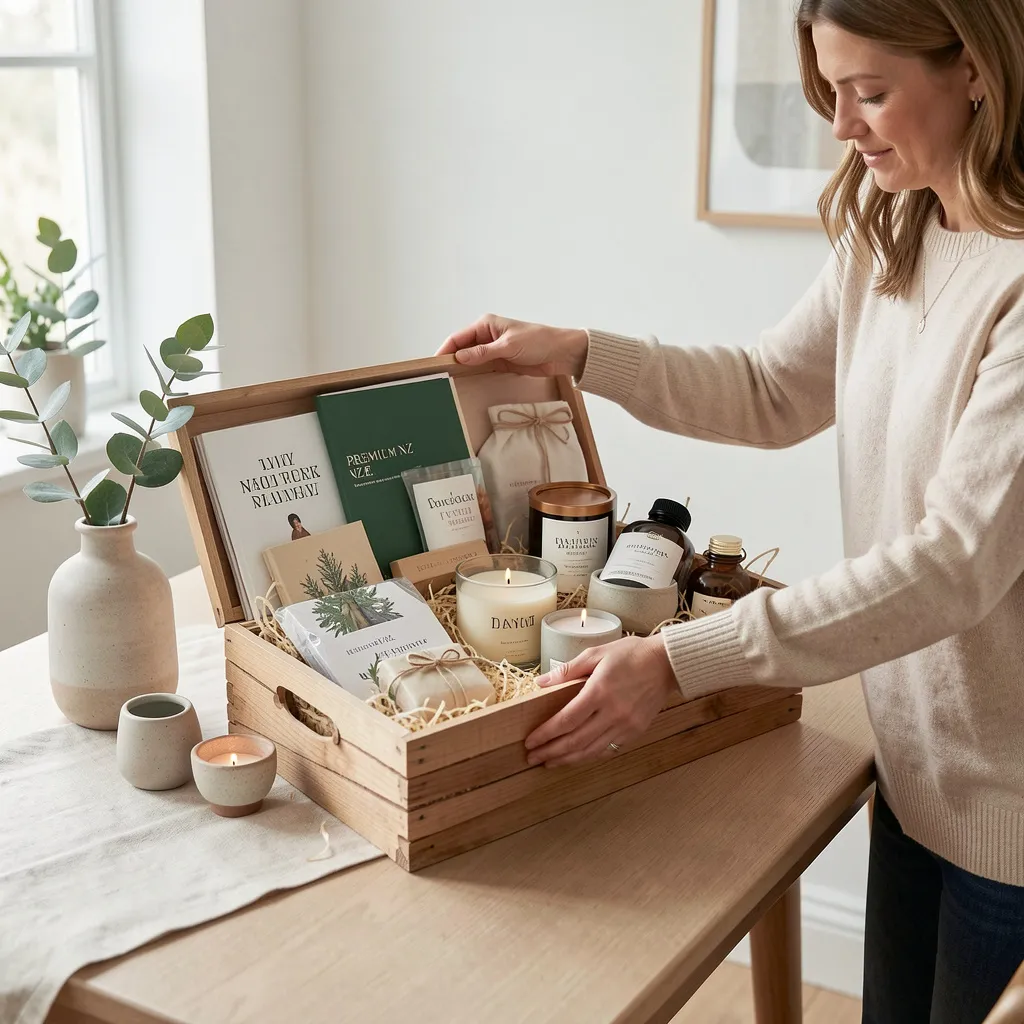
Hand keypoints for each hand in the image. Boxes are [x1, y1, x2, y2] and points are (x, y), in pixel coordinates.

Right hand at [437, 314, 588, 379]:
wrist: (560, 353)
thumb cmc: (537, 342)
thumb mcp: (509, 346)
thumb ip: (483, 353)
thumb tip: (460, 358)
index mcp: (486, 324)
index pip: (458, 337)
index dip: (445, 350)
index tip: (434, 364)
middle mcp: (486, 336)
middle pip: (461, 349)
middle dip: (450, 360)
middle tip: (437, 376)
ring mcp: (492, 350)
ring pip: (469, 359)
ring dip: (460, 368)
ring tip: (446, 381)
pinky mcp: (499, 362)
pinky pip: (480, 368)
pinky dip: (471, 373)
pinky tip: (463, 382)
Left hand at [524, 635, 677, 767]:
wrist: (667, 662)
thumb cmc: (631, 654)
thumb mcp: (596, 654)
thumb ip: (568, 670)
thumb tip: (541, 682)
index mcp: (599, 691)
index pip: (566, 720)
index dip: (546, 734)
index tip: (531, 741)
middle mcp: (612, 712)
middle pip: (575, 740)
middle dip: (551, 752)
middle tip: (533, 757)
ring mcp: (626, 724)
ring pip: (591, 750)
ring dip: (568, 759)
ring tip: (549, 762)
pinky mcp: (636, 731)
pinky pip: (608, 748)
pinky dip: (590, 755)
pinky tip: (577, 757)